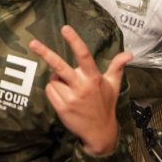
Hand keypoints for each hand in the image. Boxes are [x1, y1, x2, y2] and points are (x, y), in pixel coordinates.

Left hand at [29, 25, 132, 156]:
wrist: (100, 133)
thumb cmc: (105, 104)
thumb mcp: (113, 84)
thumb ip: (117, 66)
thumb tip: (129, 54)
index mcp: (94, 77)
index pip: (84, 55)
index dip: (74, 41)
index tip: (65, 28)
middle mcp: (82, 86)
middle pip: (60, 66)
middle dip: (45, 53)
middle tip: (32, 43)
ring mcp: (71, 98)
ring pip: (53, 79)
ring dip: (57, 80)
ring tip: (69, 89)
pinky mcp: (62, 108)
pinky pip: (50, 91)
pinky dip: (53, 91)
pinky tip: (64, 97)